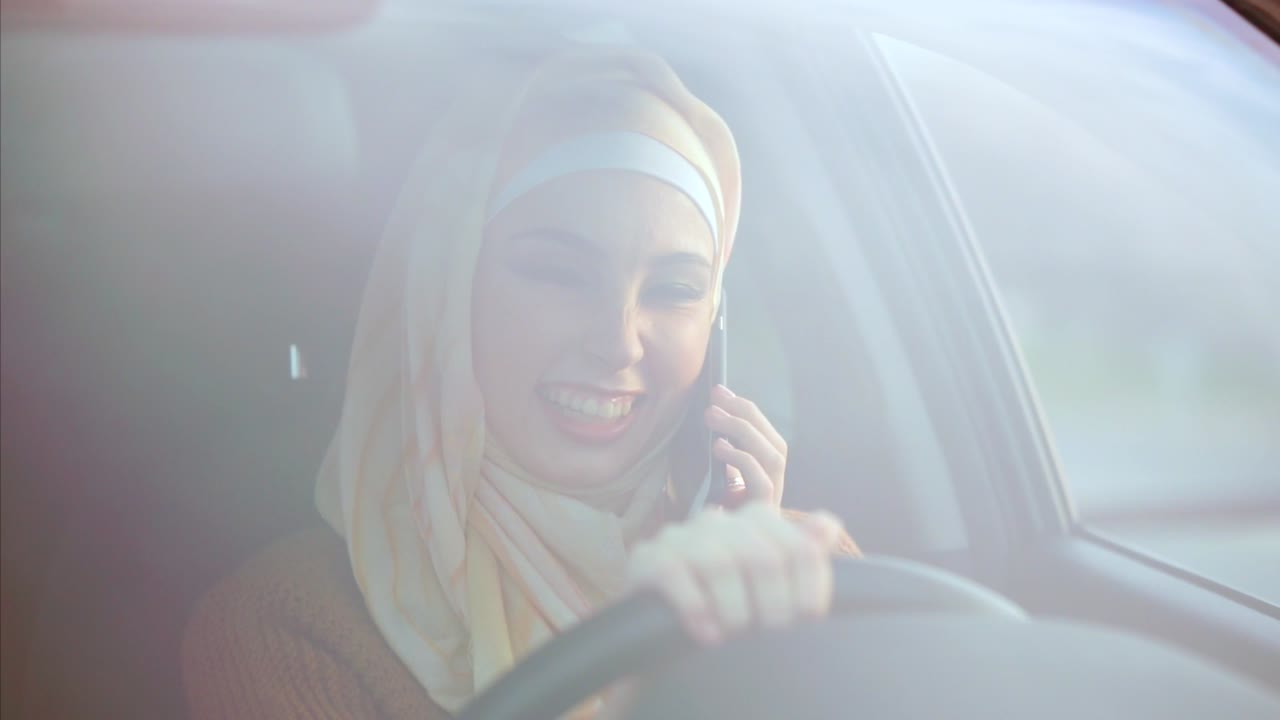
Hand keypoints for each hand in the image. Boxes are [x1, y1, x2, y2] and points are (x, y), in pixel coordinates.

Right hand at [625, 502, 844, 644]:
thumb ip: (800, 554)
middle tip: (769, 633)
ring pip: (719, 563)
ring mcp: (681, 536)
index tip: (809, 618)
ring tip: (734, 635)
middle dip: (773, 603)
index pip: (799, 545)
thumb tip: (828, 525)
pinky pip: (674, 574)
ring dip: (733, 610)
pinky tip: (707, 635)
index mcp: (755, 522)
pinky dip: (695, 608)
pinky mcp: (648, 558)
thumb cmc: (725, 605)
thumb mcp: (767, 585)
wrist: (660, 629)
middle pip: (763, 556)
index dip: (811, 585)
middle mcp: (719, 522)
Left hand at [703, 385, 786, 507]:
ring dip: (743, 430)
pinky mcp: (762, 518)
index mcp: (763, 477)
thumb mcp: (706, 475)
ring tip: (711, 416)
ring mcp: (771, 506)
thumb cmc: (698, 512)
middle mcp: (773, 491)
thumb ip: (715, 450)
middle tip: (715, 398)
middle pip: (776, 444)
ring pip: (774, 458)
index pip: (767, 437)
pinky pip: (763, 484)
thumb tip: (709, 411)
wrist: (694, 564)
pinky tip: (718, 447)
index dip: (747, 411)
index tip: (720, 391)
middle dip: (746, 415)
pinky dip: (743, 460)